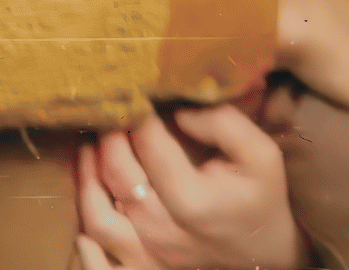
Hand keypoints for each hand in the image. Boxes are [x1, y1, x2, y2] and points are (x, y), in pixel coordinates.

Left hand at [74, 109, 309, 269]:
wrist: (264, 256)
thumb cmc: (260, 200)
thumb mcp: (262, 155)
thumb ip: (225, 124)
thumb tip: (180, 111)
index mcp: (190, 199)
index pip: (149, 145)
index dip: (139, 115)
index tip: (138, 96)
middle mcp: (161, 229)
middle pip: (117, 175)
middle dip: (109, 138)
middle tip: (111, 116)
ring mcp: (146, 256)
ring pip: (96, 217)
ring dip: (87, 180)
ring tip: (88, 151)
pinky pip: (97, 264)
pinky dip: (85, 244)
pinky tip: (84, 221)